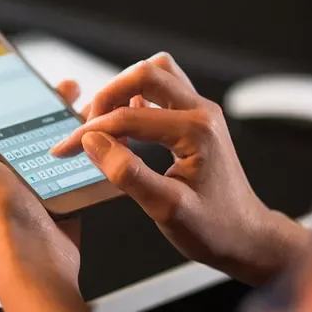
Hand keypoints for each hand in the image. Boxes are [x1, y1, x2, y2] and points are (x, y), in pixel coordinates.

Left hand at [0, 80, 82, 294]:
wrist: (34, 254)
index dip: (0, 88)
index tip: (15, 66)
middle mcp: (6, 164)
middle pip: (26, 120)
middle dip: (44, 98)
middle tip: (62, 85)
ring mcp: (36, 175)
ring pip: (54, 136)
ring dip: (69, 117)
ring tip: (85, 102)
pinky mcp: (62, 187)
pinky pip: (75, 158)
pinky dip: (85, 142)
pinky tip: (97, 129)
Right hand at [52, 53, 308, 284]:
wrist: (248, 238)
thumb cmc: (214, 229)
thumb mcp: (166, 209)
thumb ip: (126, 174)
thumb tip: (92, 142)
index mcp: (195, 131)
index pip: (128, 117)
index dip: (89, 132)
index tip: (63, 149)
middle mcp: (202, 111)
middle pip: (144, 73)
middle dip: (106, 97)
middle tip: (85, 127)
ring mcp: (202, 111)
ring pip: (155, 73)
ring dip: (123, 89)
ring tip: (104, 121)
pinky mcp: (197, 118)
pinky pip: (163, 88)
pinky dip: (137, 97)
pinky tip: (126, 124)